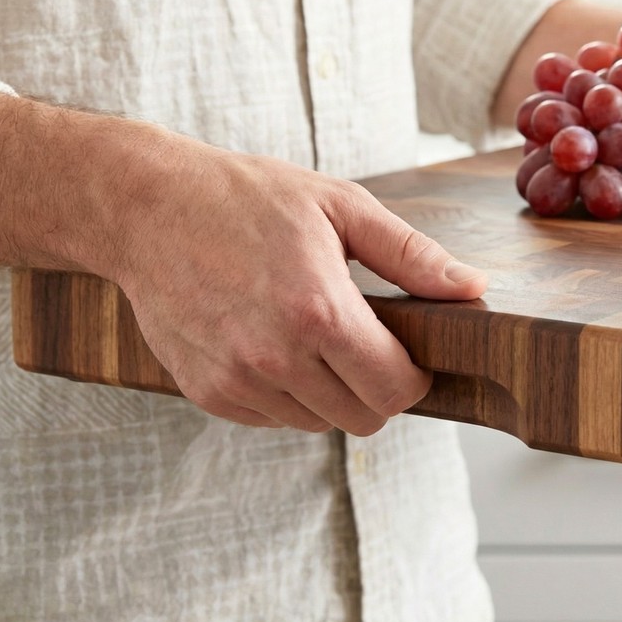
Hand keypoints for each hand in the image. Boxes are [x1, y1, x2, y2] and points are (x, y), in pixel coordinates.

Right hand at [113, 143, 486, 431]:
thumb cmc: (246, 197)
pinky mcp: (207, 393)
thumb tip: (473, 287)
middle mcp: (276, 358)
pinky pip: (273, 418)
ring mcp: (237, 381)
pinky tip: (275, 343)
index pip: (395, 390)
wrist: (148, 208)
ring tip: (313, 334)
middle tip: (367, 342)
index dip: (415, 375)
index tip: (409, 351)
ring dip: (331, 391)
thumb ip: (411, 254)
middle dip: (379, 388)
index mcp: (318, 311)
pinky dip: (288, 394)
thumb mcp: (340, 206)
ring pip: (318, 423)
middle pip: (363, 419)